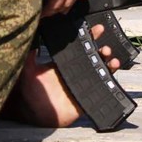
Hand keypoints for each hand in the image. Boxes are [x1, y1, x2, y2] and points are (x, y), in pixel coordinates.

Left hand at [0, 25, 120, 126]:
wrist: (32, 113)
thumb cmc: (30, 91)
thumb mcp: (30, 69)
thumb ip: (30, 55)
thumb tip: (29, 34)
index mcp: (65, 63)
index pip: (81, 47)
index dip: (90, 37)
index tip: (98, 29)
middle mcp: (75, 72)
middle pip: (94, 58)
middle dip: (103, 50)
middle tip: (105, 47)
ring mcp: (82, 85)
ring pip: (100, 71)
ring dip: (108, 63)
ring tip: (110, 57)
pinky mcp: (85, 98)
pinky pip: (101, 89)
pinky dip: (109, 80)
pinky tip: (112, 72)